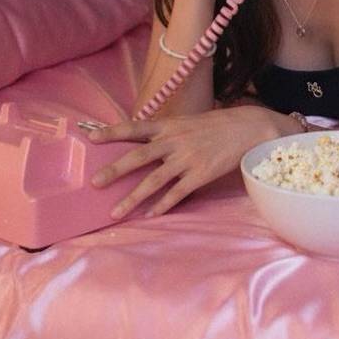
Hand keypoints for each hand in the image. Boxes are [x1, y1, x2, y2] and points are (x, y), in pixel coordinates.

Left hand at [88, 106, 278, 218]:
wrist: (248, 128)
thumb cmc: (215, 126)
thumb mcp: (187, 123)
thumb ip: (165, 134)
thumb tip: (142, 145)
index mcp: (169, 125)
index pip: (135, 127)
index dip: (112, 132)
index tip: (91, 137)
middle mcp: (174, 141)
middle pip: (139, 156)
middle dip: (115, 170)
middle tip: (94, 183)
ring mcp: (187, 158)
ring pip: (154, 180)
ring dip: (132, 198)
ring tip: (115, 212)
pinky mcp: (200, 174)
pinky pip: (176, 193)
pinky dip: (162, 206)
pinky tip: (149, 216)